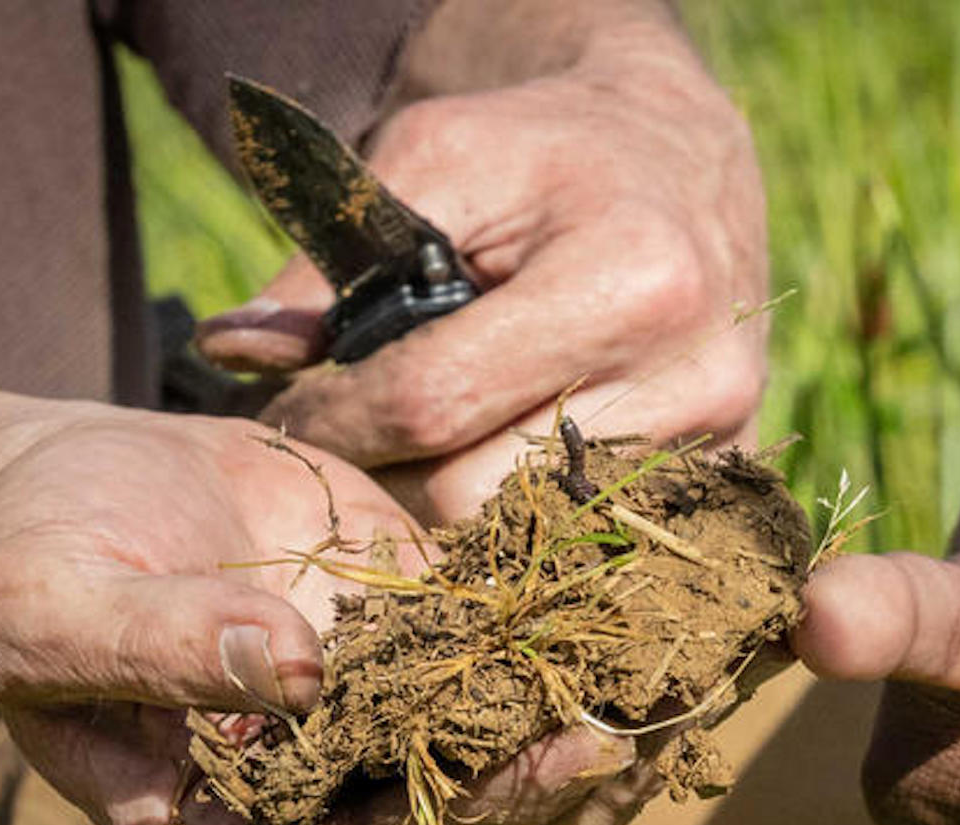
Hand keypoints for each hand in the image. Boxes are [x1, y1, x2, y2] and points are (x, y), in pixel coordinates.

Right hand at [0, 406, 650, 824]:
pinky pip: (521, 679)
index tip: (577, 756)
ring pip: (521, 774)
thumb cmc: (40, 553)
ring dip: (613, 733)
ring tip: (708, 671)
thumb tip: (288, 672)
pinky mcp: (431, 668)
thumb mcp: (46, 605)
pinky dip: (593, 655)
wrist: (91, 481)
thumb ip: (152, 651)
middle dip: (584, 790)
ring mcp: (388, 748)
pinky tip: (671, 615)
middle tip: (679, 716)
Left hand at [198, 49, 767, 521]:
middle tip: (352, 444)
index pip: (437, 404)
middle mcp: (695, 375)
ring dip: (453, 506)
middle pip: (483, 495)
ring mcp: (720, 437)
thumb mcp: (437, 158)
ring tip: (421, 451)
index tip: (288, 417)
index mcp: (628, 279)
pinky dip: (527, 513)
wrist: (683, 162)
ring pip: (533, 536)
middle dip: (390, 479)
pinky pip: (591, 532)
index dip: (337, 422)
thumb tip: (234, 354)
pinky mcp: (725, 470)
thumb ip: (331, 260)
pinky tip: (496, 460)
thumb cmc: (551, 152)